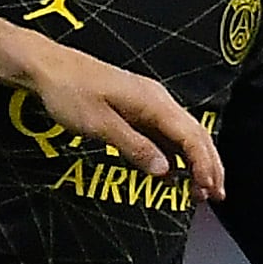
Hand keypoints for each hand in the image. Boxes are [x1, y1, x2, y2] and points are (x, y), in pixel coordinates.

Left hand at [0, 0, 224, 199]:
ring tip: (199, 190)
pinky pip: (163, 133)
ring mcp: (148, 104)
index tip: (209, 191)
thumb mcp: (100, 125)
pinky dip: (172, 154)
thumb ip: (134, 147)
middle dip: (208, 165)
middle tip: (215, 196)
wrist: (48, 68)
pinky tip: (172, 174)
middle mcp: (158, 101)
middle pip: (195, 135)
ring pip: (182, 135)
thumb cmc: (70, 93)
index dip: (204, 165)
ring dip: (193, 161)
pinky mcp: (135, 109)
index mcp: (154, 102)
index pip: (191, 137)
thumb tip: (165, 172)